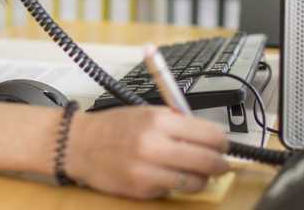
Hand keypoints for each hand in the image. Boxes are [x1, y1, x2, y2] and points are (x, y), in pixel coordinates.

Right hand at [65, 105, 229, 199]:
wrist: (79, 145)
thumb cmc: (114, 127)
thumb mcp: (147, 112)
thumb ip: (178, 121)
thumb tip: (210, 135)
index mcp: (159, 120)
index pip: (209, 134)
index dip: (222, 141)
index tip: (224, 144)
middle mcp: (155, 144)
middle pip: (208, 160)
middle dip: (220, 163)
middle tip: (222, 163)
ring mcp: (148, 170)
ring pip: (196, 181)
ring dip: (203, 178)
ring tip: (198, 172)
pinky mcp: (142, 189)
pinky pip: (173, 190)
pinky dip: (177, 185)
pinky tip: (169, 176)